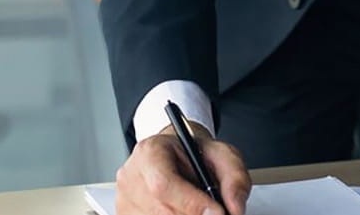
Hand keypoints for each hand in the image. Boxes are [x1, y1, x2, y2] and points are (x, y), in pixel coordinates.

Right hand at [114, 121, 250, 214]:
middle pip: (162, 211)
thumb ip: (234, 178)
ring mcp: (125, 199)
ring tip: (197, 207)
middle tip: (214, 211)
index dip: (191, 204)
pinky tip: (184, 211)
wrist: (176, 155)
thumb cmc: (194, 154)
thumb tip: (234, 208)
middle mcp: (131, 176)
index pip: (163, 184)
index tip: (216, 212)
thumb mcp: (221, 154)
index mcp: (150, 152)